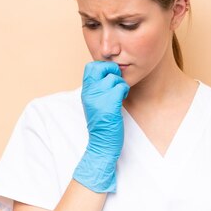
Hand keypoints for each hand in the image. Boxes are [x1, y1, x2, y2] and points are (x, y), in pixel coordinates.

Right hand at [73, 61, 129, 192]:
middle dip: (112, 70)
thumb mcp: (94, 104)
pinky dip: (124, 91)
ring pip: (114, 78)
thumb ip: (97, 89)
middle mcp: (90, 92)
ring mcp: (99, 98)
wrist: (102, 144)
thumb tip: (108, 74)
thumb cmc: (101, 125)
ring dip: (121, 84)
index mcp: (85, 92)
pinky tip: (122, 99)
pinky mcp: (110, 104)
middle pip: (101, 66)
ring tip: (120, 94)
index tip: (109, 76)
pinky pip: (121, 87)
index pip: (90, 66)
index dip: (103, 67)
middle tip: (116, 81)